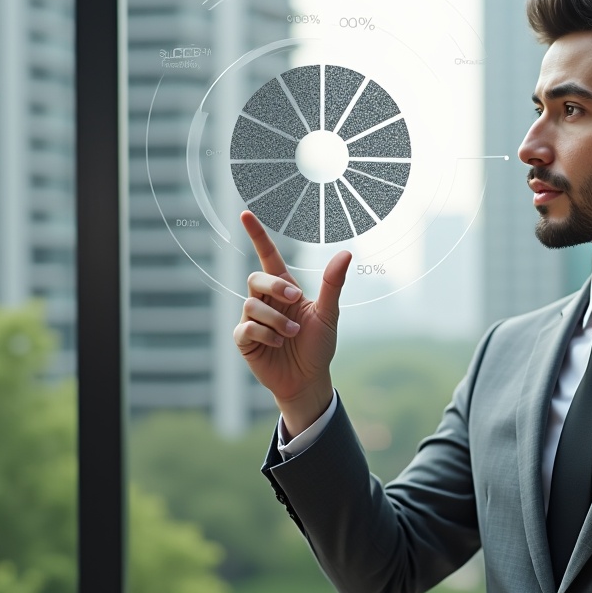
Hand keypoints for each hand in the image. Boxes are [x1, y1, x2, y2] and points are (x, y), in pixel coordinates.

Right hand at [233, 210, 351, 434]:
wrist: (309, 379)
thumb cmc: (318, 345)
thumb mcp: (328, 313)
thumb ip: (332, 284)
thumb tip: (346, 253)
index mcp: (284, 289)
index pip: (267, 256)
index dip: (257, 235)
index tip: (245, 213)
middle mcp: (265, 300)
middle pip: (256, 277)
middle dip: (276, 287)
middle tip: (297, 299)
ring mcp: (253, 319)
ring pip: (251, 304)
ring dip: (276, 319)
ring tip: (292, 334)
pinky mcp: (245, 340)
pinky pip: (246, 328)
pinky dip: (265, 334)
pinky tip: (277, 344)